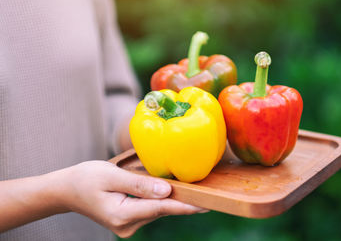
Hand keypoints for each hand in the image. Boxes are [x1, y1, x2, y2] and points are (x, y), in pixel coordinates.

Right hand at [57, 161, 204, 237]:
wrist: (67, 190)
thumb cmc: (86, 179)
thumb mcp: (111, 176)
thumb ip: (139, 184)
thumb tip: (167, 190)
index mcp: (122, 214)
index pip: (160, 208)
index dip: (185, 205)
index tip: (206, 205)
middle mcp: (127, 225)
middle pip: (162, 210)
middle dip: (184, 203)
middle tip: (210, 197)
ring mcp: (128, 226)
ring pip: (157, 210)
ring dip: (174, 201)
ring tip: (197, 193)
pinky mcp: (128, 221)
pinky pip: (150, 210)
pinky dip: (162, 201)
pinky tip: (174, 194)